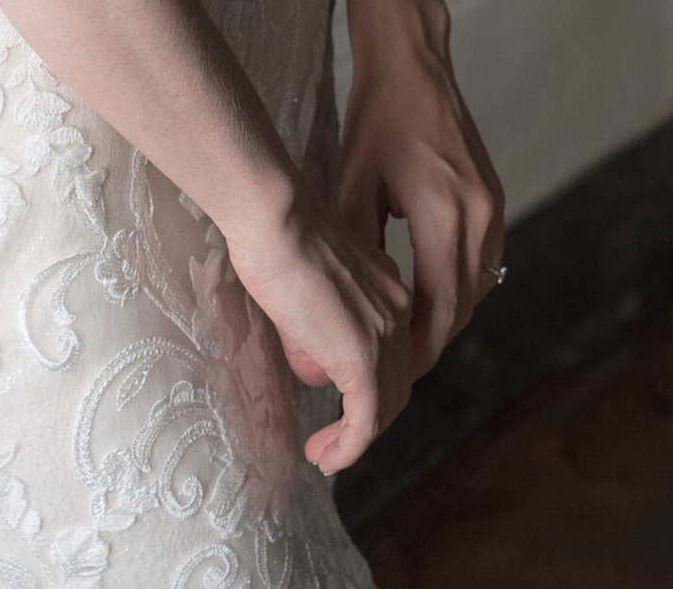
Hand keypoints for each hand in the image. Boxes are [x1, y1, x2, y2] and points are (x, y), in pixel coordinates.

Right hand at [225, 182, 413, 474]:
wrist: (275, 215)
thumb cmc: (275, 231)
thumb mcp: (305, 278)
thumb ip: (318, 316)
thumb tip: (312, 357)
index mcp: (387, 288)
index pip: (392, 350)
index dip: (371, 382)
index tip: (343, 402)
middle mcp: (397, 312)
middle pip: (395, 383)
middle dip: (366, 416)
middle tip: (334, 437)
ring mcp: (383, 336)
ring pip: (384, 406)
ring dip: (356, 438)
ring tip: (323, 452)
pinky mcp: (361, 359)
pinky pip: (364, 421)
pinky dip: (348, 447)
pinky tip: (325, 457)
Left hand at [338, 9, 506, 376]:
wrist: (414, 60)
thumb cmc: (376, 115)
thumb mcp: (354, 180)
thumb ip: (358, 246)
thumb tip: (345, 305)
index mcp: (445, 212)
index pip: (440, 308)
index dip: (417, 349)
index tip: (390, 376)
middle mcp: (481, 215)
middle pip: (463, 305)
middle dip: (430, 340)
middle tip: (393, 368)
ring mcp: (494, 206)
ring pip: (476, 287)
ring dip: (445, 315)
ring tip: (405, 337)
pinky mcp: (494, 198)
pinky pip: (482, 260)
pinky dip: (456, 284)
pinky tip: (425, 292)